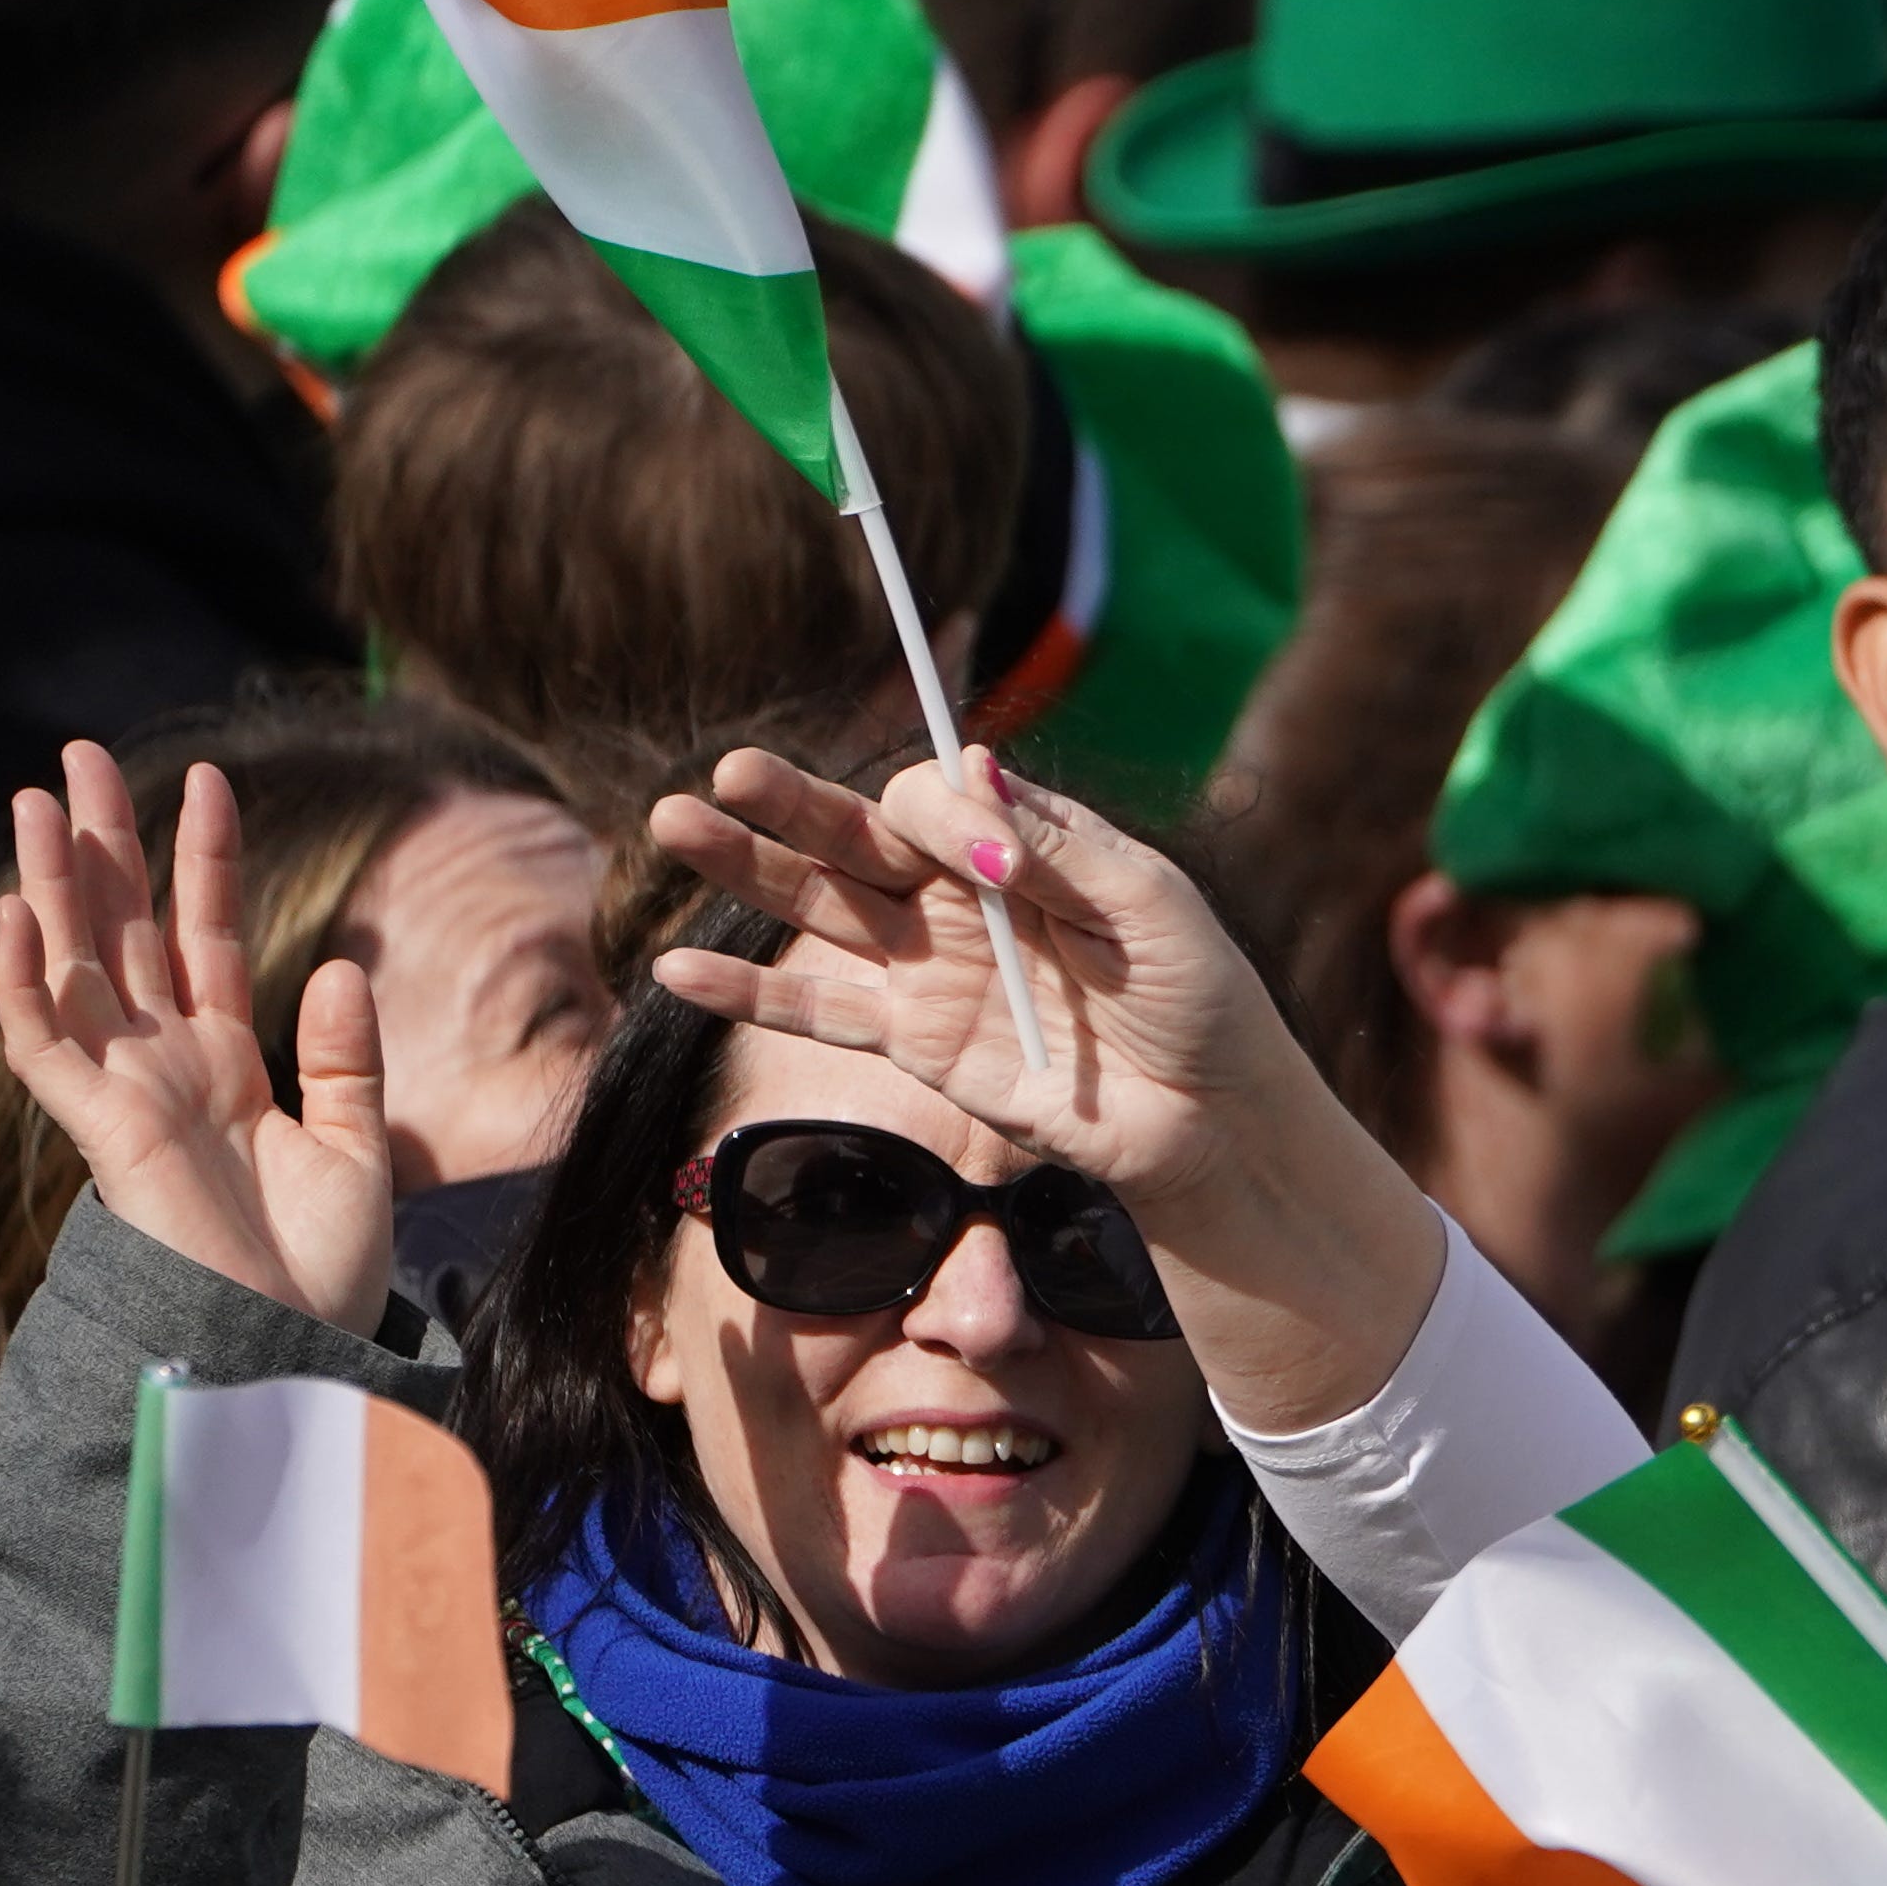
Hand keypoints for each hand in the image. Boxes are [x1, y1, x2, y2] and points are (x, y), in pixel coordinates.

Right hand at [0, 745, 391, 1331]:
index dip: (203, 861)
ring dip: (51, 886)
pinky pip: (47, 1048)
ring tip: (38, 798)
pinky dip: (27, 984)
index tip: (209, 782)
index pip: (205, 938)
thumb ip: (347, 1061)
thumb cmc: (323, 1273)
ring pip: (75, 968)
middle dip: (103, 846)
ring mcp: (127, 1096)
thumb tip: (340, 964)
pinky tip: (21, 915)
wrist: (298, 1350)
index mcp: (227, 1066)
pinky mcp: (102, 1135)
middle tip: (80, 757)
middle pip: (125, 932)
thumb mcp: (357, 1151)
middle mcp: (166, 1069)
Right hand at [651, 748, 1451, 1431]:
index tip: (976, 848)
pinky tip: (677, 969)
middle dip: (792, 802)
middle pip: (857, 835)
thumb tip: (973, 765)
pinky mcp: (913, 1044)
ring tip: (674, 823)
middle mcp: (959, 897)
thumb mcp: (1148, 903)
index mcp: (1018, 846)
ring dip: (747, 868)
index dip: (936, 807)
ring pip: (820, 905)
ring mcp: (929, 969)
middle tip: (731, 771)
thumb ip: (1058, 842)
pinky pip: (817, 1011)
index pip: (935, 798)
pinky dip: (749, 991)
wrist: (1211, 1120)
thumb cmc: (1200, 999)